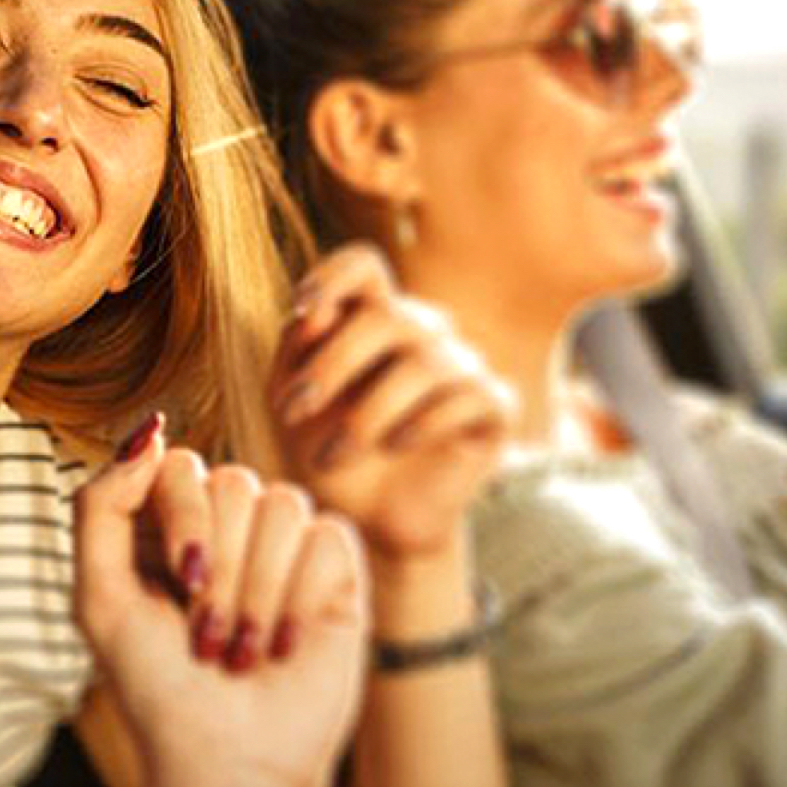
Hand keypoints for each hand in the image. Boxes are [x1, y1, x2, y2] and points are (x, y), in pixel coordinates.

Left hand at [76, 416, 366, 786]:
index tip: (179, 583)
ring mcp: (282, 549)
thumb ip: (103, 505)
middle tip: (208, 636)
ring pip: (283, 507)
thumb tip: (150, 429)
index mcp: (163, 526)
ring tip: (242, 650)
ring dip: (257, 592)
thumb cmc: (155, 685)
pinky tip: (285, 645)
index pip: (177, 464)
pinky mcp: (335, 576)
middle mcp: (225, 528)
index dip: (184, 518)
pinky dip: (301, 597)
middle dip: (220, 569)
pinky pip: (329, 537)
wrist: (226, 760)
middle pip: (233, 482)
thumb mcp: (98, 595)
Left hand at [274, 244, 514, 563]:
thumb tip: (316, 314)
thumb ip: (296, 351)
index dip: (335, 276)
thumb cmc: (325, 453)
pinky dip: (423, 422)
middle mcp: (422, 332)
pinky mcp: (495, 407)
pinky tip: (395, 447)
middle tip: (293, 412)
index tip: (304, 310)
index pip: (364, 265)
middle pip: (388, 315)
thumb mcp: (291, 401)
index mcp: (368, 318)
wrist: (367, 521)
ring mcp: (464, 365)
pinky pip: (470, 395)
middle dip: (333, 365)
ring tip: (334, 455)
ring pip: (426, 362)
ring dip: (368, 413)